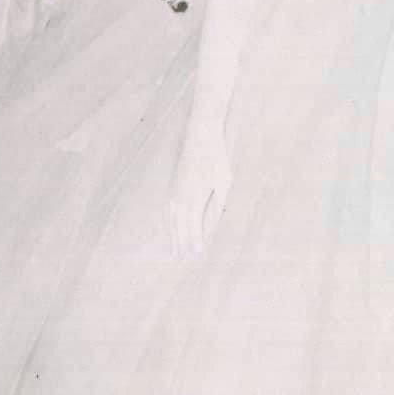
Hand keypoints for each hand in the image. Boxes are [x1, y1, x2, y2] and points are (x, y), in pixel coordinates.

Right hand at [167, 123, 231, 257]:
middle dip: (180, 241)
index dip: (194, 240)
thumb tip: (211, 222)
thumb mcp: (223, 183)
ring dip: (172, 233)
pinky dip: (170, 220)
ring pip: (172, 217)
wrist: (200, 136)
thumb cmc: (216, 159)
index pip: (193, 225)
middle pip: (179, 224)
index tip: (195, 254)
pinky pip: (170, 208)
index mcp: (195, 197)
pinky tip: (172, 225)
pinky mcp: (174, 183)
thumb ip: (216, 204)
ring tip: (173, 247)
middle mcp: (181, 196)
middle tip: (180, 258)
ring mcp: (175, 189)